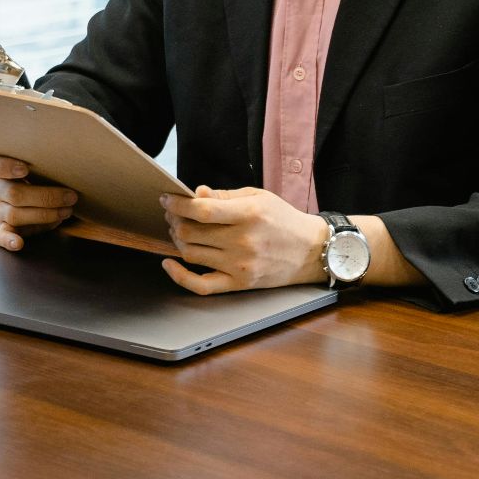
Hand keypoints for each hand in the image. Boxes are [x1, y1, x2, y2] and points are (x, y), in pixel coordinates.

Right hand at [0, 154, 77, 251]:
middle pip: (13, 194)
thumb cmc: (38, 173)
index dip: (5, 167)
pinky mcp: (3, 226)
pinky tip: (18, 243)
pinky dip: (9, 240)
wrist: (32, 191)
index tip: (25, 169)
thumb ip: (40, 161)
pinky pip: (1, 235)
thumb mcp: (36, 162)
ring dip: (44, 215)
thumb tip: (64, 162)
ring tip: (65, 211)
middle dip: (46, 197)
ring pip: (14, 215)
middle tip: (70, 196)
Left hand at [160, 185, 327, 293]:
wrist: (311, 251)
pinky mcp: (239, 283)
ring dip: (178, 241)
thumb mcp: (258, 197)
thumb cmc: (283, 220)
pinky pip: (201, 285)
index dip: (177, 204)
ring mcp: (240, 265)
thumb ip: (224, 195)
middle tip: (173, 214)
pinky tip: (169, 264)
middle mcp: (243, 241)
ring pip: (191, 254)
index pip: (201, 210)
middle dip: (175, 220)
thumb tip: (196, 193)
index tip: (167, 199)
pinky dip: (179, 276)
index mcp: (248, 215)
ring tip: (179, 230)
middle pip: (191, 232)